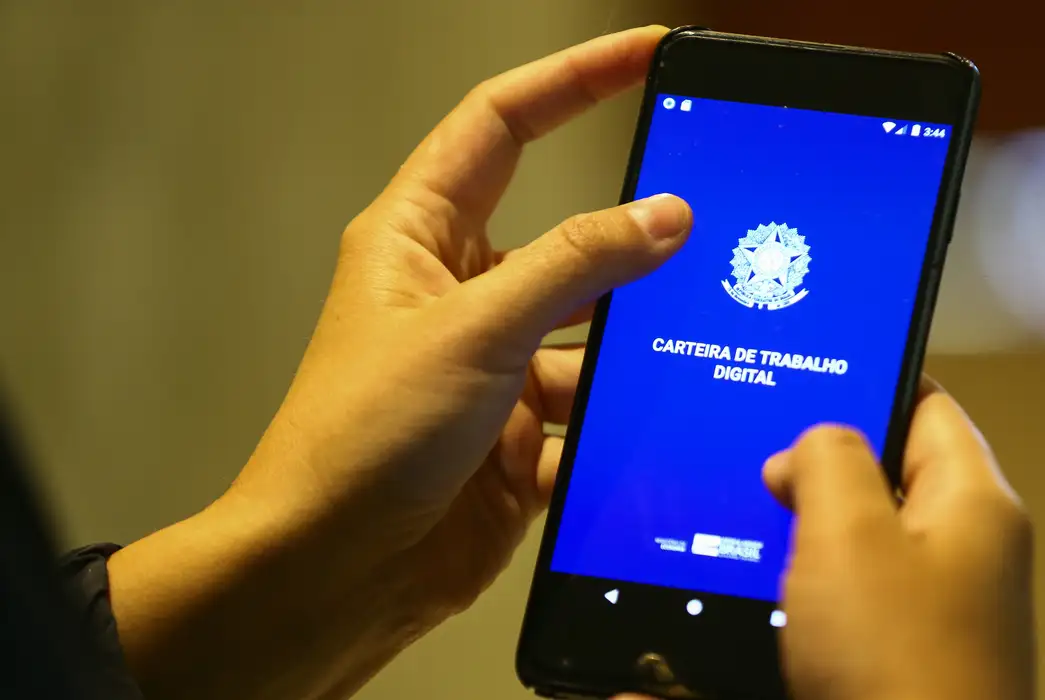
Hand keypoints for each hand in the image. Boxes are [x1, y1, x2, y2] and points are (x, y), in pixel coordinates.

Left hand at [108, 25, 691, 699]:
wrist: (335, 572)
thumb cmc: (360, 442)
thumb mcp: (475, 331)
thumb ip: (575, 267)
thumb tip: (663, 216)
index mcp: (421, 238)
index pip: (503, 125)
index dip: (575, 80)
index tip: (647, 53)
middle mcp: (459, 293)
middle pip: (567, 235)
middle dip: (630, 239)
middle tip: (709, 226)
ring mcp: (493, 365)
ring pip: (590, 329)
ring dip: (628, 345)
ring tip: (679, 350)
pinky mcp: (519, 433)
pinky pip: (591, 404)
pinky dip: (615, 417)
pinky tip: (636, 432)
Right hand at [764, 378, 1034, 699]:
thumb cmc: (892, 655)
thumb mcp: (849, 532)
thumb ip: (827, 460)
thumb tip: (805, 450)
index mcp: (973, 501)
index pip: (925, 404)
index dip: (860, 380)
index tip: (790, 374)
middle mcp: (965, 547)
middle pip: (888, 473)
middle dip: (816, 462)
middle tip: (747, 452)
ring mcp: (937, 605)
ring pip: (862, 536)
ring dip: (805, 525)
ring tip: (738, 512)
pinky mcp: (903, 653)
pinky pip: (853, 593)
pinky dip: (809, 580)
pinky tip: (760, 583)